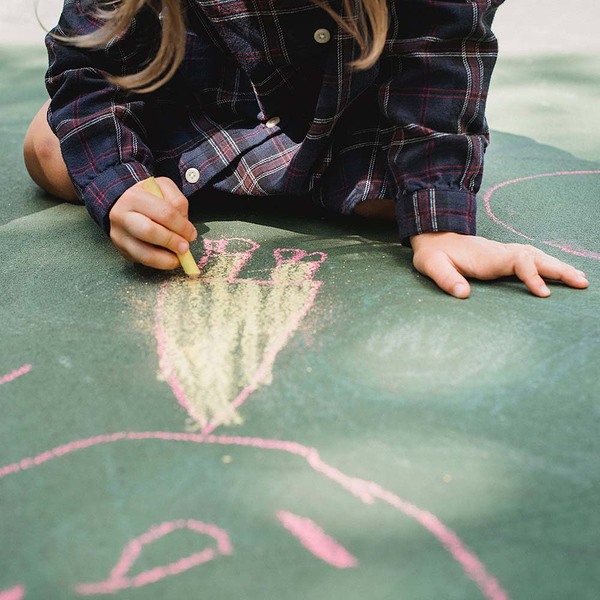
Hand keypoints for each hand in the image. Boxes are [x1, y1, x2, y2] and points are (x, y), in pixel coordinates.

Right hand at [109, 177, 197, 269]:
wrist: (122, 204)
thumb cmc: (147, 197)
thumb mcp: (163, 188)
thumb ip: (177, 202)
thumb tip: (185, 227)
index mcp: (134, 197)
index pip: (164, 213)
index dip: (182, 226)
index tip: (191, 234)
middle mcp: (122, 216)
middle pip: (149, 232)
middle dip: (172, 242)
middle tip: (185, 248)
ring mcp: (119, 236)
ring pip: (144, 253)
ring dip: (166, 259)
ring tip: (178, 258)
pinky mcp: (121, 250)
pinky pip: (142, 261)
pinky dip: (159, 263)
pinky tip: (167, 259)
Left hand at [410, 232, 588, 298]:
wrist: (433, 237)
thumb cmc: (432, 254)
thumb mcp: (432, 266)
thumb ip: (446, 279)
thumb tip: (463, 294)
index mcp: (488, 256)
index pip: (519, 262)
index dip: (533, 276)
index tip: (544, 294)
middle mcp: (501, 252)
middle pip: (536, 257)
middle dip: (560, 269)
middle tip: (582, 283)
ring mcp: (504, 253)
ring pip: (538, 256)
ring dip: (559, 266)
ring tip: (582, 280)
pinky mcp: (504, 257)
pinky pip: (532, 259)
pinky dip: (549, 264)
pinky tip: (561, 272)